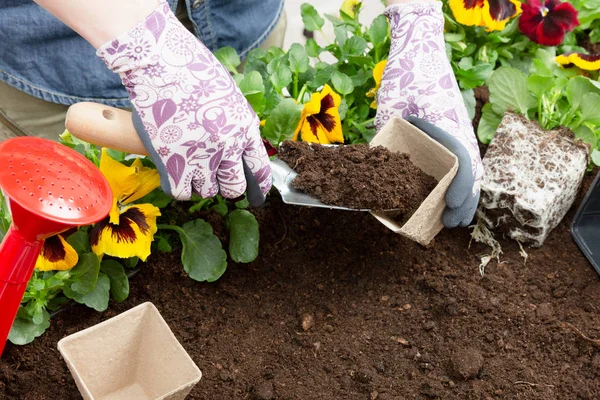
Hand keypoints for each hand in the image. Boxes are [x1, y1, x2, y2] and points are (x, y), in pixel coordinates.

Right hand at [97, 1, 270, 200]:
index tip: (256, 195)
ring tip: (191, 167)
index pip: (260, 169)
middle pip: (234, 186)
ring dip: (200, 183)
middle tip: (216, 178)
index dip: (258, 185)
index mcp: (245, 129)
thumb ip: (238, 126)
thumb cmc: (192, 73)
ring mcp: (202, 156)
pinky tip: (175, 174)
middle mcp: (228, 146)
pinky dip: (179, 186)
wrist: (159, 63)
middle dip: (227, 186)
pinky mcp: (174, 162)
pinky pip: (181, 192)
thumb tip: (238, 152)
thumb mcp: (229, 97)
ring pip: (208, 191)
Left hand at [375, 1, 481, 226]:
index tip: (449, 204)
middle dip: (464, 201)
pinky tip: (450, 198)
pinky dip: (461, 182)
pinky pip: (464, 162)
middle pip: (473, 172)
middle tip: (449, 223)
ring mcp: (460, 131)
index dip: (460, 186)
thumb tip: (368, 173)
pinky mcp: (454, 132)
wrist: (419, 51)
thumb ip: (382, 138)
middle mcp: (460, 130)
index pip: (464, 161)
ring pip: (472, 170)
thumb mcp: (389, 107)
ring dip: (465, 195)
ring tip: (452, 219)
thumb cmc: (406, 76)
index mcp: (449, 124)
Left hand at [405, 117, 478, 226]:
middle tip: (448, 222)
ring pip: (472, 193)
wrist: (442, 124)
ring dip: (464, 211)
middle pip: (470, 185)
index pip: (465, 166)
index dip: (461, 185)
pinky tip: (458, 223)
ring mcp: (469, 171)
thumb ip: (416, 126)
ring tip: (451, 225)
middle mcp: (468, 159)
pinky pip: (469, 197)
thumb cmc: (428, 127)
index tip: (451, 202)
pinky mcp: (464, 180)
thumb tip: (405, 123)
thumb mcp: (422, 123)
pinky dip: (465, 210)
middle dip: (462, 206)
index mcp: (458, 145)